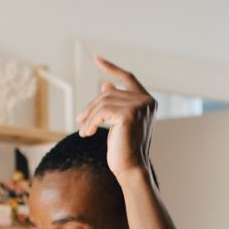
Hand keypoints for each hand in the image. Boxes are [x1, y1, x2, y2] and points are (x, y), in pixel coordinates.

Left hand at [76, 57, 155, 181]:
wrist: (131, 169)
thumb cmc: (125, 148)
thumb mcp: (118, 122)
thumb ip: (115, 103)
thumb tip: (105, 85)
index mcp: (149, 101)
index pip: (128, 78)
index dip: (112, 68)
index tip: (97, 59)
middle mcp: (147, 101)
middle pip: (109, 93)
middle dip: (92, 106)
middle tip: (79, 120)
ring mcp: (140, 107)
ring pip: (103, 102)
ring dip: (89, 117)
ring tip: (83, 129)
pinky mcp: (129, 115)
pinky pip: (101, 112)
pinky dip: (90, 122)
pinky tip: (86, 133)